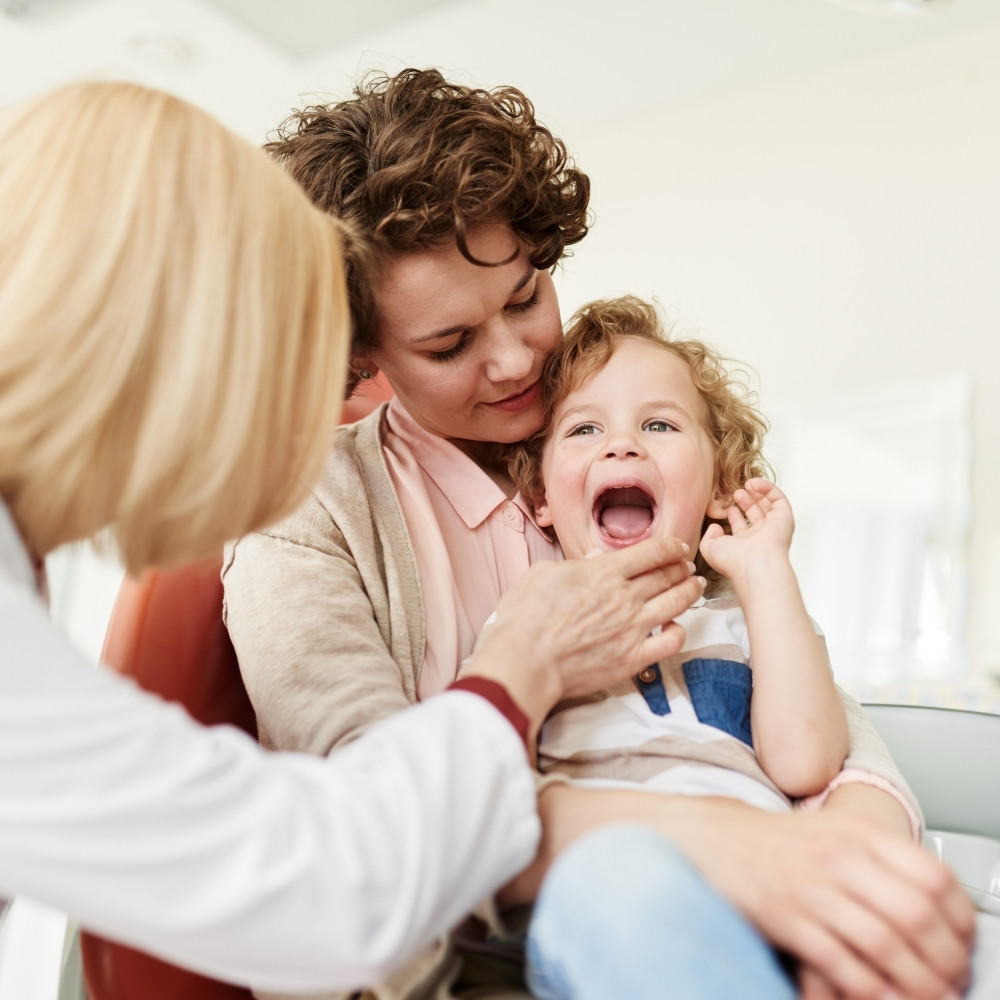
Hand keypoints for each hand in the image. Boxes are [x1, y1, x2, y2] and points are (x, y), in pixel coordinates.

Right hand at [460, 536, 703, 741]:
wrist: (525, 661)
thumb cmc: (525, 617)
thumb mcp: (543, 573)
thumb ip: (575, 563)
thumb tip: (597, 557)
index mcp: (603, 572)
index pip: (652, 552)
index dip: (671, 547)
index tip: (677, 547)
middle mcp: (624, 596)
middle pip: (667, 575)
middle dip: (682, 567)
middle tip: (688, 566)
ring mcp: (632, 628)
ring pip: (677, 603)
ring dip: (690, 591)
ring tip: (695, 587)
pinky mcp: (633, 658)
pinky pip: (671, 642)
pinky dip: (679, 632)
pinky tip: (675, 628)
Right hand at [681, 804, 973, 999]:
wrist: (711, 839)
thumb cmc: (776, 843)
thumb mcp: (834, 832)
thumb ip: (882, 858)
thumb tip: (938, 905)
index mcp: (856, 831)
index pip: (933, 876)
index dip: (961, 919)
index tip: (964, 943)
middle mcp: (838, 855)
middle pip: (917, 914)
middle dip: (946, 959)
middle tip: (952, 979)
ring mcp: (810, 886)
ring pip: (886, 945)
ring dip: (917, 984)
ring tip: (928, 997)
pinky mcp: (785, 918)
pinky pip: (843, 965)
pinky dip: (871, 991)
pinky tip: (882, 997)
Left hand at [699, 478, 794, 584]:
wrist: (755, 564)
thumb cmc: (733, 560)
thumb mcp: (709, 549)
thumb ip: (708, 537)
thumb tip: (715, 527)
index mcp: (744, 545)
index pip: (742, 527)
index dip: (735, 516)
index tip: (728, 507)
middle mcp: (760, 536)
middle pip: (756, 515)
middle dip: (746, 502)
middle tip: (736, 493)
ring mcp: (773, 527)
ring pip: (768, 506)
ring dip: (758, 493)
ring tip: (747, 484)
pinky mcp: (784, 518)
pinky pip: (779, 499)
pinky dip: (768, 488)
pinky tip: (755, 483)